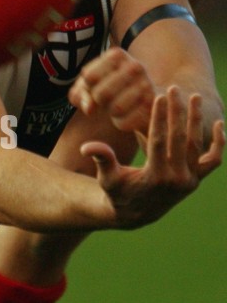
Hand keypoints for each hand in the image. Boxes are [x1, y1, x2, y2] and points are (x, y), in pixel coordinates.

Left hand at [69, 48, 154, 134]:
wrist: (145, 98)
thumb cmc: (111, 89)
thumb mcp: (91, 85)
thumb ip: (80, 93)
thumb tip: (89, 108)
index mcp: (117, 55)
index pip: (89, 76)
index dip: (87, 88)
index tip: (96, 87)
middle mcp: (135, 66)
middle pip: (100, 94)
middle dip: (99, 102)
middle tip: (107, 100)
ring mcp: (146, 84)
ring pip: (115, 109)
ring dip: (112, 113)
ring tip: (119, 106)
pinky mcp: (153, 105)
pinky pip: (127, 122)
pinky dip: (123, 123)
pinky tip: (129, 115)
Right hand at [81, 86, 223, 228]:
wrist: (136, 213)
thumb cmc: (118, 190)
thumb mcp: (107, 178)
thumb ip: (102, 160)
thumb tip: (88, 147)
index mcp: (154, 178)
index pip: (159, 141)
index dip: (159, 118)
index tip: (159, 96)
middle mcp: (176, 180)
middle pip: (179, 139)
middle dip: (177, 112)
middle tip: (173, 89)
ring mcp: (189, 181)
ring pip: (197, 145)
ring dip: (196, 120)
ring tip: (193, 97)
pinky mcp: (197, 180)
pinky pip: (213, 160)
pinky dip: (219, 143)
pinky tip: (220, 123)